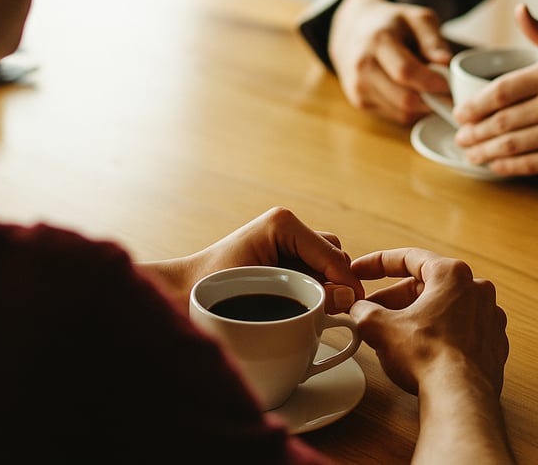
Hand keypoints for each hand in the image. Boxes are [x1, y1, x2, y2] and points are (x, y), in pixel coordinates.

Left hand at [142, 207, 363, 313]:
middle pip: (334, 253)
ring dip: (326, 284)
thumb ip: (305, 296)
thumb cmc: (210, 293)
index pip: (330, 253)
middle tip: (333, 312)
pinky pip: (313, 269)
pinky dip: (315, 286)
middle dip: (336, 281)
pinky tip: (305, 306)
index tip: (356, 307)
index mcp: (283, 225)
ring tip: (316, 310)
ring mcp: (286, 240)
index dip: (346, 281)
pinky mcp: (283, 255)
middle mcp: (287, 226)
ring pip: (327, 260)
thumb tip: (345, 297)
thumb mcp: (262, 293)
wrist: (182, 294)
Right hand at [328, 0, 451, 123]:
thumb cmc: (391, 23)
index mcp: (378, 42)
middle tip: (448, 93)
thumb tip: (446, 62)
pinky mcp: (360, 102)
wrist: (352, 29)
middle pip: (405, 99)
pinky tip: (414, 92)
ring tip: (431, 89)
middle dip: (432, 99)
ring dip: (423, 107)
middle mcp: (363, 68)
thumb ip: (433, 39)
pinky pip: (395, 116)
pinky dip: (411, 110)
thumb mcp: (416, 18)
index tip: (449, 83)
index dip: (431, 82)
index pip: (405, 71)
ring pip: (402, 113)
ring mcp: (359, 88)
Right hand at [350, 248, 507, 395]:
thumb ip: (364, 311)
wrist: (459, 397)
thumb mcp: (380, 327)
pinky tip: (420, 349)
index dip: (378, 263)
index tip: (362, 271)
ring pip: (444, 308)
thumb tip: (358, 310)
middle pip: (426, 285)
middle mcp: (476, 290)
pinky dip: (439, 333)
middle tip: (372, 310)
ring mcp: (489, 317)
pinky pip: (460, 329)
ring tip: (392, 333)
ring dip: (416, 316)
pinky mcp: (493, 343)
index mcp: (452, 274)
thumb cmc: (428, 357)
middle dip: (395, 298)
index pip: (409, 258)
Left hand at [453, 4, 537, 175]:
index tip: (460, 113)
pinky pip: (534, 163)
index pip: (502, 90)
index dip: (475, 105)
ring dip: (485, 151)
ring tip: (470, 153)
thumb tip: (519, 12)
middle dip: (475, 131)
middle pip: (503, 120)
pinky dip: (509, 166)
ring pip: (514, 144)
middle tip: (460, 136)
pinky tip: (494, 165)